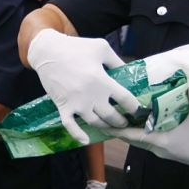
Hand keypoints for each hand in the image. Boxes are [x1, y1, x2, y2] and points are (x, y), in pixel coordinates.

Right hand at [26, 29, 140, 144]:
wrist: (48, 52)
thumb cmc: (76, 48)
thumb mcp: (102, 48)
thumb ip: (117, 61)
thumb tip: (130, 73)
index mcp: (102, 80)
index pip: (126, 100)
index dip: (135, 108)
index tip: (140, 111)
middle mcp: (90, 95)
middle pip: (111, 116)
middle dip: (121, 121)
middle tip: (126, 121)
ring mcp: (76, 103)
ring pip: (95, 122)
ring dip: (106, 126)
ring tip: (111, 126)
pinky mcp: (63, 106)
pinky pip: (70, 125)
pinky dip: (78, 135)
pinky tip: (86, 141)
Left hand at [104, 81, 188, 176]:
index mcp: (161, 142)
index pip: (131, 135)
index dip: (115, 128)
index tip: (101, 119)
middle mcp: (159, 147)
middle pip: (133, 136)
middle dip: (120, 125)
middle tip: (108, 110)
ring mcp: (166, 148)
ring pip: (142, 137)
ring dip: (133, 126)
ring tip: (123, 110)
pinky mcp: (173, 147)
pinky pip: (153, 136)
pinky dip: (146, 127)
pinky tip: (147, 115)